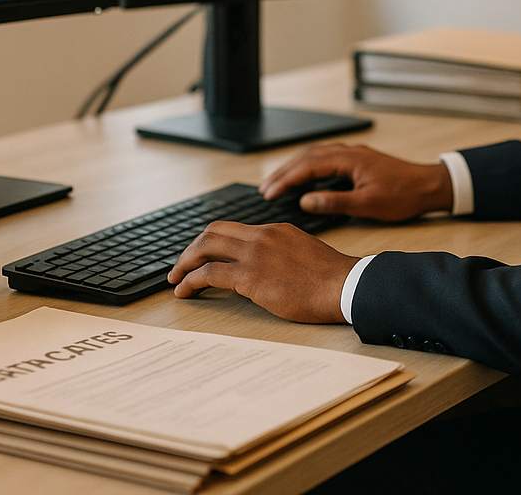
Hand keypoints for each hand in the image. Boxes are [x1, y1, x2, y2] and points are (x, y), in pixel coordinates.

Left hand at [168, 221, 356, 322]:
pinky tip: (186, 292)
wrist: (344, 285)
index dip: (210, 241)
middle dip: (191, 249)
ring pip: (205, 248)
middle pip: (212, 232)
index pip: (232, 228)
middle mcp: (261, 236)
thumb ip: (281, 253)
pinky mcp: (251, 277)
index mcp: (274, 230)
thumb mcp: (303, 253)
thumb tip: (266, 267)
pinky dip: (191, 281)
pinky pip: (209, 274)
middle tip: (181, 266)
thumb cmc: (330, 278)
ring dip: (185, 264)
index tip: (201, 254)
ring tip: (176, 280)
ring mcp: (255, 254)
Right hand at [259, 142, 453, 221]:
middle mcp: (348, 151)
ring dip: (294, 167)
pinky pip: (324, 157)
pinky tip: (304, 176)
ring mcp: (352, 153)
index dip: (285, 180)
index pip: (308, 166)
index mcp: (349, 159)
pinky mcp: (357, 159)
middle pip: (306, 156)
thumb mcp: (368, 204)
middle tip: (264, 189)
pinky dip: (308, 165)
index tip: (269, 193)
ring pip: (314, 154)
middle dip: (283, 171)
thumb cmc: (403, 195)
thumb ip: (334, 202)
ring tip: (277, 183)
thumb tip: (306, 200)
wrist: (429, 186)